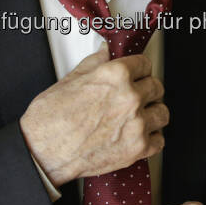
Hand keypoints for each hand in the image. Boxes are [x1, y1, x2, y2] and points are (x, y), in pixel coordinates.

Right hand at [19, 45, 168, 185]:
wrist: (43, 151)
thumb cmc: (51, 118)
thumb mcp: (71, 79)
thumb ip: (95, 63)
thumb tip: (105, 52)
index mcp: (116, 75)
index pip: (145, 64)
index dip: (138, 69)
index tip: (136, 74)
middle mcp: (130, 97)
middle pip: (156, 87)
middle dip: (146, 90)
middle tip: (136, 96)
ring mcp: (136, 124)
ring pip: (162, 113)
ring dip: (152, 113)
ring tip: (140, 116)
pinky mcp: (137, 149)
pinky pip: (159, 140)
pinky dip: (151, 138)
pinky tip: (138, 135)